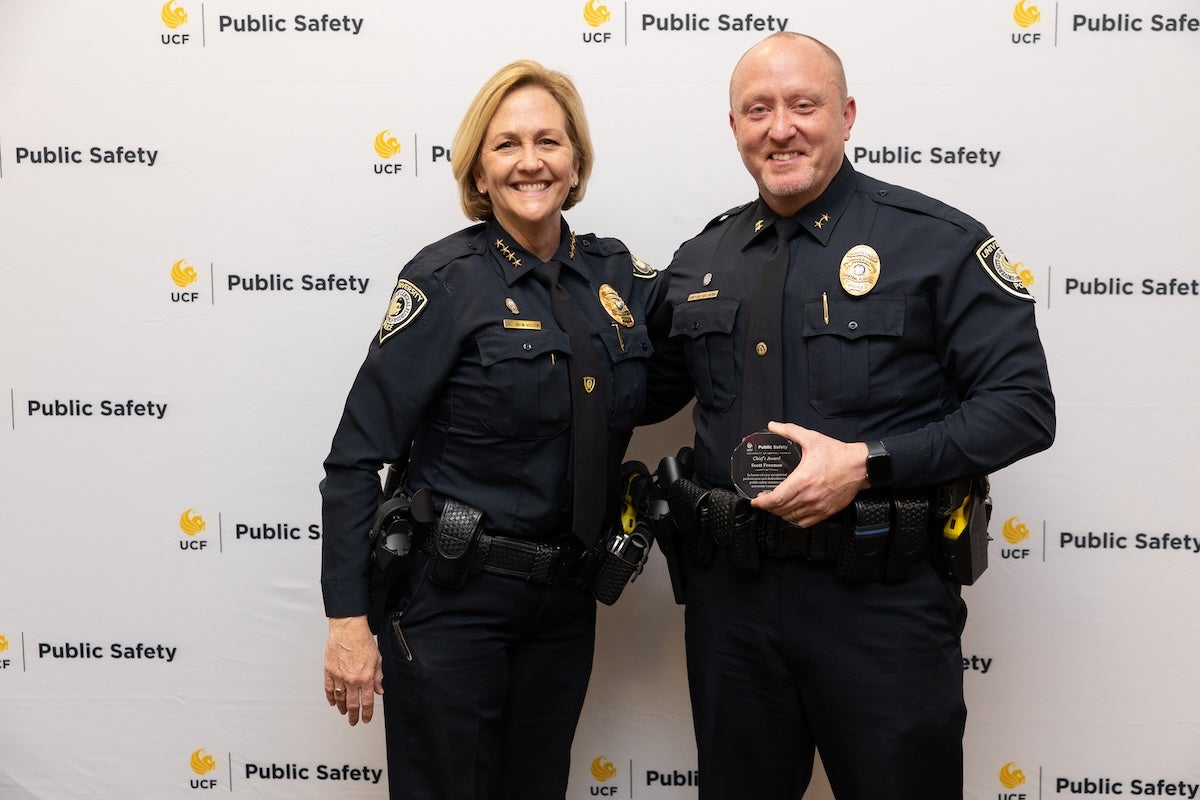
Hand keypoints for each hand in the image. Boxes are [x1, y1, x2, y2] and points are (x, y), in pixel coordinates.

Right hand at [323, 615, 383, 725]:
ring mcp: (339, 676)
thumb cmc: (363, 640)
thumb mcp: (377, 659)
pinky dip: (330, 697)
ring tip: (344, 713)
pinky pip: (329, 689)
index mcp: (366, 677)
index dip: (367, 713)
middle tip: (354, 721)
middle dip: (354, 715)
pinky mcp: (329, 671)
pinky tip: (333, 702)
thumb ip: (378, 677)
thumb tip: (379, 691)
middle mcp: (352, 679)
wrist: (348, 629)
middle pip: (352, 704)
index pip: (367, 702)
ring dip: (342, 708)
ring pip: (339, 699)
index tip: (366, 719)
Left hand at [749, 421, 868, 527]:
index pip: (776, 498)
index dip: (762, 502)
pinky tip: (793, 512)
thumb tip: (773, 425)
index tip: (755, 500)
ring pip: (791, 518)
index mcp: (802, 480)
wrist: (860, 466)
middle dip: (768, 507)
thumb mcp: (811, 438)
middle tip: (764, 500)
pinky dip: (795, 520)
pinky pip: (805, 523)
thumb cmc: (838, 454)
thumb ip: (790, 431)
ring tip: (777, 505)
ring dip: (780, 513)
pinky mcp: (826, 512)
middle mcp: (809, 496)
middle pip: (781, 510)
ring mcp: (818, 506)